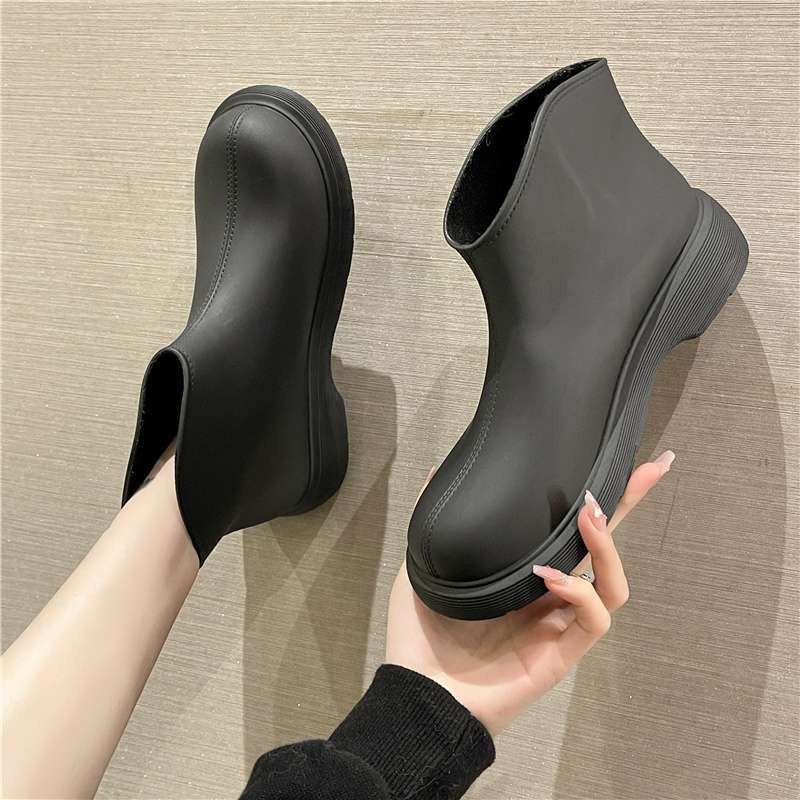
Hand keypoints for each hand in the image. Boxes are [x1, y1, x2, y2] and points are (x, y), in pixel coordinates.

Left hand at [386, 451, 675, 734]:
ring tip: (588, 515)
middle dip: (630, 507)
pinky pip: (593, 618)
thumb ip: (433, 524)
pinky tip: (550, 576)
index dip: (598, 500)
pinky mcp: (561, 653)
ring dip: (606, 546)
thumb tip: (436, 472)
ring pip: (611, 583)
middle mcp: (549, 594)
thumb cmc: (421, 635)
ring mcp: (558, 623)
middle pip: (604, 548)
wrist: (419, 693)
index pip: (569, 531)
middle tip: (649, 470)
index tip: (626, 460)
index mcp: (524, 573)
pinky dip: (580, 591)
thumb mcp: (422, 567)